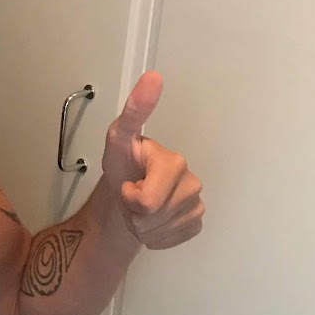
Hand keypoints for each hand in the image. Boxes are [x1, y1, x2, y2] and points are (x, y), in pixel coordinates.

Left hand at [102, 71, 204, 248]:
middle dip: (135, 213)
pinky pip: (174, 238)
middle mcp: (191, 180)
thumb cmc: (123, 166)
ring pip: (163, 229)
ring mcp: (196, 203)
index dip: (132, 198)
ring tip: (141, 208)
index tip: (129, 186)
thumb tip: (153, 76)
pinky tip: (154, 221)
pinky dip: (157, 236)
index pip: (148, 200)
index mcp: (173, 161)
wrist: (126, 197)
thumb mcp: (118, 140)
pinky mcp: (196, 222)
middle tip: (131, 197)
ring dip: (144, 225)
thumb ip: (134, 112)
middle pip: (154, 216)